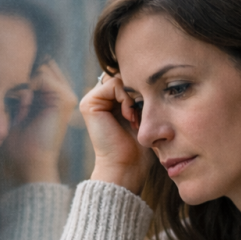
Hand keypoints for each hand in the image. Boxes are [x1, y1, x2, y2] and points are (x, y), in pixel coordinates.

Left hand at [4, 60, 77, 183]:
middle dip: (22, 68)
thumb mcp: (16, 107)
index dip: (21, 65)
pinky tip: (21, 100)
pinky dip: (25, 83)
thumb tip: (11, 62)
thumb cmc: (19, 141)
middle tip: (11, 88)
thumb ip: (18, 87)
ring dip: (23, 75)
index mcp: (54, 95)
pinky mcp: (64, 99)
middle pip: (41, 62)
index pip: (38, 64)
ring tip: (16, 97)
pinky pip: (41, 75)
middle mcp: (64, 92)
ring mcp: (66, 95)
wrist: (31, 162)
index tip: (6, 76)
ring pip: (41, 65)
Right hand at [80, 71, 153, 194]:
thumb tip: (151, 74)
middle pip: (125, 76)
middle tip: (141, 115)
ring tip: (135, 118)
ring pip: (120, 79)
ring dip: (133, 97)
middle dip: (138, 92)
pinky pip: (114, 84)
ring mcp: (93, 100)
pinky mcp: (89, 103)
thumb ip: (142, 95)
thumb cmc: (140, 146)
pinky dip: (126, 99)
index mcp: (111, 101)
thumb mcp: (145, 115)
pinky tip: (129, 116)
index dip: (142, 89)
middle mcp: (100, 99)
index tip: (147, 111)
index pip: (129, 78)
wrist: (127, 165)